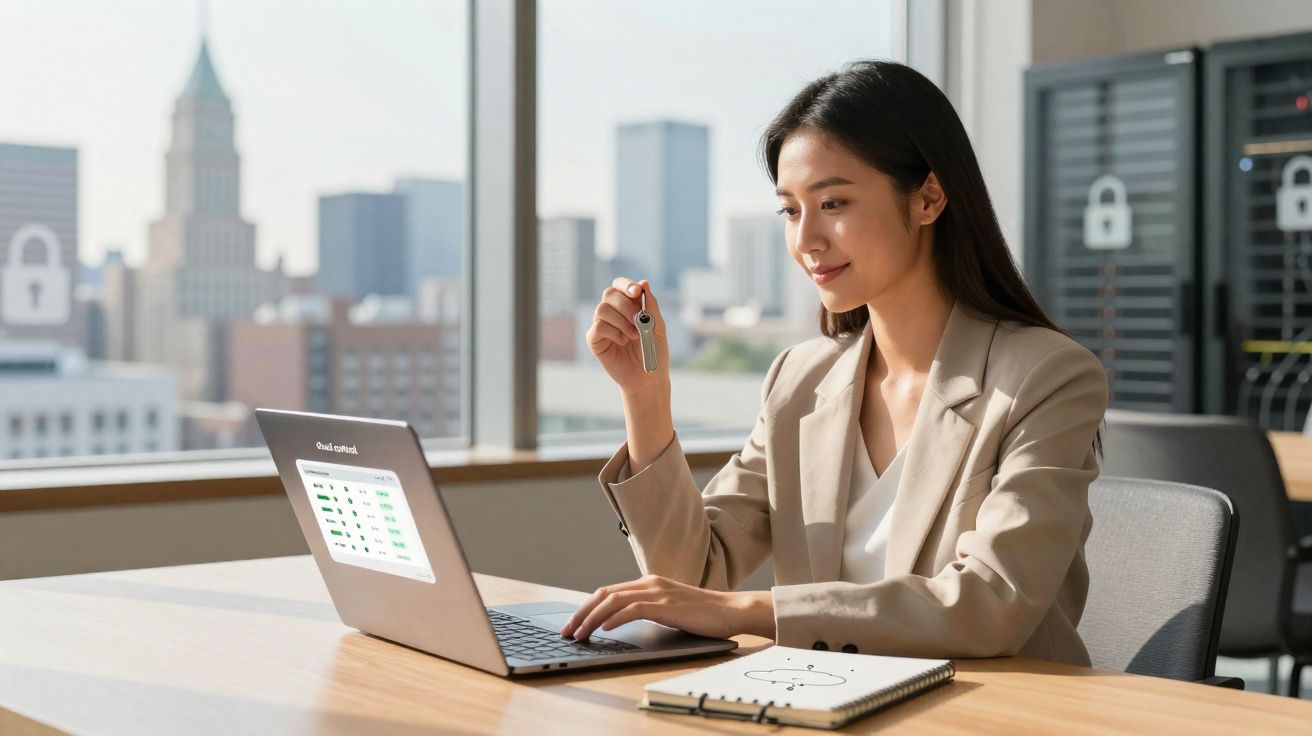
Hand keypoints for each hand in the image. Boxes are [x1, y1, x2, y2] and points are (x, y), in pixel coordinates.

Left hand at [559, 574, 775, 641]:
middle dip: (581, 613)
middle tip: (567, 631)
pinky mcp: (666, 605)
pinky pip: (633, 609)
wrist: (731, 611)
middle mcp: (650, 583)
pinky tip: (604, 629)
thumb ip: (648, 610)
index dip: (587, 607)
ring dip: (592, 618)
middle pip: (604, 594)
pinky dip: (615, 618)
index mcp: (649, 583)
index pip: (608, 592)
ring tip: (579, 634)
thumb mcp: (669, 610)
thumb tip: (621, 623)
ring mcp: (657, 592)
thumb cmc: (702, 615)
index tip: (573, 624)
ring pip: (613, 600)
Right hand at [587, 278, 670, 397]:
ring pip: (602, 309)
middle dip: (625, 304)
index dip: (626, 285)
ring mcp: (602, 326)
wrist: (648, 377)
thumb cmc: (654, 352)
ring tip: (634, 336)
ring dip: (621, 321)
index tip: (637, 292)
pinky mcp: (594, 340)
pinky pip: (598, 327)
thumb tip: (644, 282)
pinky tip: (623, 342)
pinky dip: (613, 332)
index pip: (619, 286)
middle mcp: (612, 313)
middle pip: (609, 293)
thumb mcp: (657, 326)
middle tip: (638, 320)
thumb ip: (651, 305)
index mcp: (628, 306)